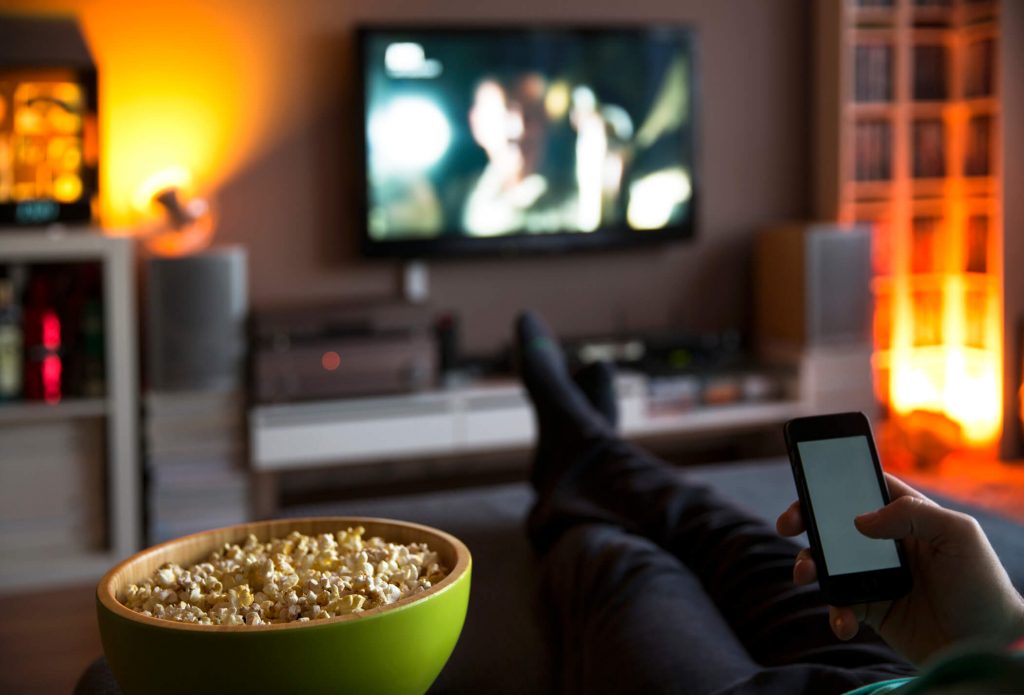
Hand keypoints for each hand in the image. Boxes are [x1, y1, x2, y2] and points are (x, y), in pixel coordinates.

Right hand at [777, 474, 1023, 663]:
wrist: (990, 646)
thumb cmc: (983, 584)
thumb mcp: (960, 534)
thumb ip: (912, 514)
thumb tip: (859, 520)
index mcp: (908, 516)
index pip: (863, 487)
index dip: (831, 482)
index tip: (806, 484)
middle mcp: (887, 543)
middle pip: (834, 522)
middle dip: (805, 521)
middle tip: (788, 526)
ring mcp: (875, 576)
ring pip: (827, 562)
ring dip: (808, 566)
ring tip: (806, 577)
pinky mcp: (871, 608)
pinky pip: (838, 604)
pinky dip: (833, 612)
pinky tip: (844, 621)